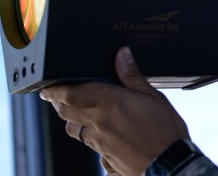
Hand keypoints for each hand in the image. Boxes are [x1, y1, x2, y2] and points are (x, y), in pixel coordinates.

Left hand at [40, 47, 189, 175]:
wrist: (171, 164)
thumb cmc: (166, 130)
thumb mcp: (153, 96)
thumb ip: (132, 76)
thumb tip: (122, 55)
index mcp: (110, 103)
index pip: (71, 94)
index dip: (54, 90)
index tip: (47, 88)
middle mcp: (100, 122)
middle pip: (66, 113)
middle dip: (58, 104)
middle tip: (55, 97)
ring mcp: (100, 143)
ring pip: (73, 130)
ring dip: (70, 120)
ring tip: (74, 113)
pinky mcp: (105, 158)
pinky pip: (88, 145)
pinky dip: (86, 137)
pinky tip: (98, 134)